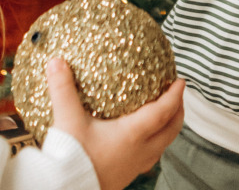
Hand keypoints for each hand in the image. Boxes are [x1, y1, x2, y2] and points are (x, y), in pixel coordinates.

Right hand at [46, 58, 185, 189]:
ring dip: (168, 129)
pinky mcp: (125, 177)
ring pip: (162, 146)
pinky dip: (154, 145)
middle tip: (178, 97)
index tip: (181, 82)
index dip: (175, 95)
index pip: (163, 111)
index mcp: (133, 134)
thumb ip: (63, 89)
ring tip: (164, 117)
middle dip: (178, 112)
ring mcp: (134, 167)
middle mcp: (139, 151)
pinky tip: (141, 142)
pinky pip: (149, 158)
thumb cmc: (70, 159)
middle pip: (171, 130)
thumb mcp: (67, 120)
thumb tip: (56, 62)